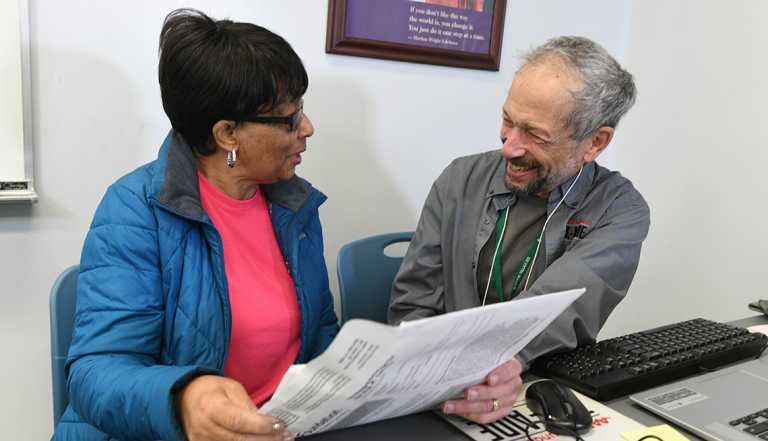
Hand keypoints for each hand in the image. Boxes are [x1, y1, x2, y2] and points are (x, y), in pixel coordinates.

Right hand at [176, 375, 291, 440]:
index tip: (280, 424)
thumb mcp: (231, 388)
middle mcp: (204, 429)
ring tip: (279, 440)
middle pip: (239, 440)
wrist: (184, 399)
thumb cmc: (211, 390)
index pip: (238, 421)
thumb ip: (247, 406)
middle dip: (265, 439)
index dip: (261, 426)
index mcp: (211, 407)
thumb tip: (266, 422)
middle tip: (286, 436)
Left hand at [441, 358, 522, 423]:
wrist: (496, 369)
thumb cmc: (490, 360)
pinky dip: (469, 414)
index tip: (489, 378)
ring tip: (452, 404)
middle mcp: (512, 385)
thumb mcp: (488, 352)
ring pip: (488, 407)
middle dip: (480, 394)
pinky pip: (485, 417)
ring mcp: (507, 400)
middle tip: (466, 392)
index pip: (509, 371)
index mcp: (513, 368)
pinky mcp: (499, 412)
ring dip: (467, 407)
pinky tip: (457, 410)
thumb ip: (480, 351)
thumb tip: (461, 345)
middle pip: (498, 392)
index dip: (500, 375)